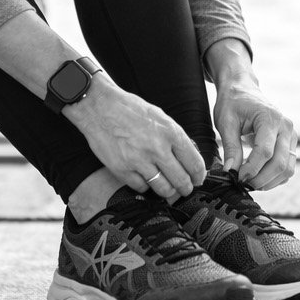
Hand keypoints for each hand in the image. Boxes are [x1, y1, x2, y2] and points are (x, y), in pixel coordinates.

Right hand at [62, 78, 205, 200]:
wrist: (100, 107)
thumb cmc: (130, 109)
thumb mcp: (160, 117)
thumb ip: (174, 137)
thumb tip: (188, 157)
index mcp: (171, 132)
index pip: (194, 162)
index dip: (199, 175)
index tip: (198, 179)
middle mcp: (157, 148)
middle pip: (181, 180)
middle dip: (186, 188)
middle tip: (186, 189)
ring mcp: (139, 161)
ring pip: (163, 188)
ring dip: (169, 192)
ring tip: (169, 190)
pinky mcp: (122, 169)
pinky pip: (141, 187)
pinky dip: (145, 186)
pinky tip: (146, 180)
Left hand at [213, 77, 297, 190]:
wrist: (243, 90)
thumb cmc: (233, 103)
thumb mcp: (226, 122)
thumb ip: (230, 147)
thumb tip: (230, 172)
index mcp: (270, 118)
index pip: (265, 151)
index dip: (251, 169)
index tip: (237, 178)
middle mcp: (286, 126)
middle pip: (280, 163)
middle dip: (260, 179)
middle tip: (242, 184)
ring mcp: (291, 135)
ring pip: (288, 168)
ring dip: (269, 181)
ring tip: (250, 182)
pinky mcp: (291, 143)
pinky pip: (289, 166)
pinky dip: (276, 177)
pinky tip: (259, 176)